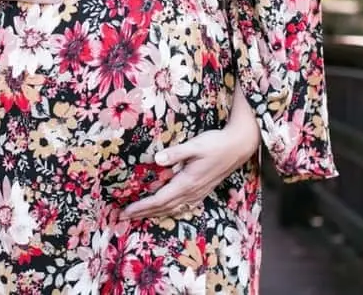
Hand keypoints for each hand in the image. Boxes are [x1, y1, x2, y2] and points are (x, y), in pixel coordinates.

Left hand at [120, 125, 260, 220]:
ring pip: (173, 209)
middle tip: (124, 217)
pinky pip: (183, 207)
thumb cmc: (215, 144)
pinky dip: (169, 211)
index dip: (142, 206)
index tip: (126, 211)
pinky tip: (165, 210)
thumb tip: (157, 158)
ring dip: (155, 213)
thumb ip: (176, 152)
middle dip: (143, 213)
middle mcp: (192, 192)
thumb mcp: (195, 145)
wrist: (238, 147)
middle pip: (163, 208)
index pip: (159, 199)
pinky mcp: (203, 191)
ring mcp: (198, 193)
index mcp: (187, 182)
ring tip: (140, 216)